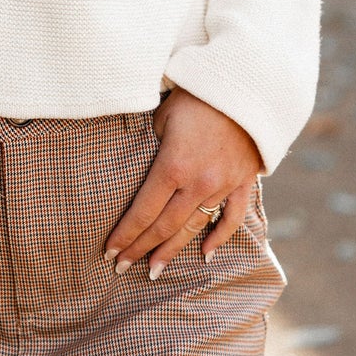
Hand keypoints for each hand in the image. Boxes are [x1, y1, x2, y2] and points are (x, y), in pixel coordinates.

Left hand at [104, 88, 261, 278]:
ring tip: (154, 269)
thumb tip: (141, 167)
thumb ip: (150, 146)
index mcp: (173, 166)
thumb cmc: (197, 94)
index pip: (143, 211)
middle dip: (140, 248)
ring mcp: (223, 186)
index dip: (125, 234)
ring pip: (193, 227)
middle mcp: (198, 183)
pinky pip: (232, 217)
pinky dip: (219, 237)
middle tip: (121, 268)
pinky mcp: (243, 182)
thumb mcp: (163, 115)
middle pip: (164, 226)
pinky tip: (205, 254)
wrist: (247, 86)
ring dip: (172, 250)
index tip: (109, 252)